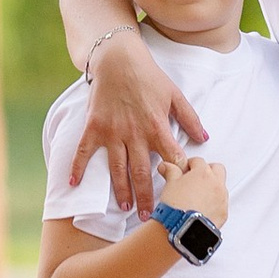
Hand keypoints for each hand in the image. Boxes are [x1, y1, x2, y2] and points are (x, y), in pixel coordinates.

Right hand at [80, 30, 206, 211]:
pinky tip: (74, 184)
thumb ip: (190, 119)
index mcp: (156, 126)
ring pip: (117, 168)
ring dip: (121, 190)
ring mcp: (112, 132)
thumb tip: (205, 139)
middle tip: (150, 217)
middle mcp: (135, 133)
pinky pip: (85, 151)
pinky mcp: (94, 127)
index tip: (180, 195)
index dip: (176, 177)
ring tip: (125, 208)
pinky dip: (78, 168)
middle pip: (142, 171)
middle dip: (147, 196)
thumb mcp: (175, 95)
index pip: (170, 158)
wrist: (118, 60)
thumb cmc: (149, 77)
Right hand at [156, 150, 229, 226]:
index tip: (185, 170)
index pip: (199, 161)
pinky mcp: (224, 213)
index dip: (190, 165)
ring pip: (221, 186)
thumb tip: (167, 166)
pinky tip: (203, 208)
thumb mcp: (170, 184)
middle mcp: (216, 184)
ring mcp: (222, 199)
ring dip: (212, 187)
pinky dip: (215, 203)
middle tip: (195, 178)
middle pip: (217, 169)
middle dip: (207, 171)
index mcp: (203, 173)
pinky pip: (222, 203)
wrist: (182, 229)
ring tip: (198, 195)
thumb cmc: (176, 207)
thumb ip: (171, 171)